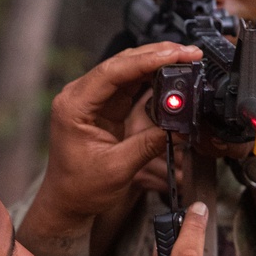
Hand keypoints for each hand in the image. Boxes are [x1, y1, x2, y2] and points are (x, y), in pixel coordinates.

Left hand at [25, 42, 201, 237]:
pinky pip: (131, 83)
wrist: (67, 202)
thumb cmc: (79, 188)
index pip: (113, 72)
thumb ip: (149, 144)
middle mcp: (80, 96)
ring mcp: (94, 99)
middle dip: (157, 55)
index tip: (175, 55)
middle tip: (189, 53)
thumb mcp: (117, 168)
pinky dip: (153, 77)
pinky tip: (172, 73)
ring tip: (186, 59)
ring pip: (128, 69)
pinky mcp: (106, 106)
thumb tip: (178, 127)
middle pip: (122, 63)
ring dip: (157, 62)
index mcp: (74, 106)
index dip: (146, 60)